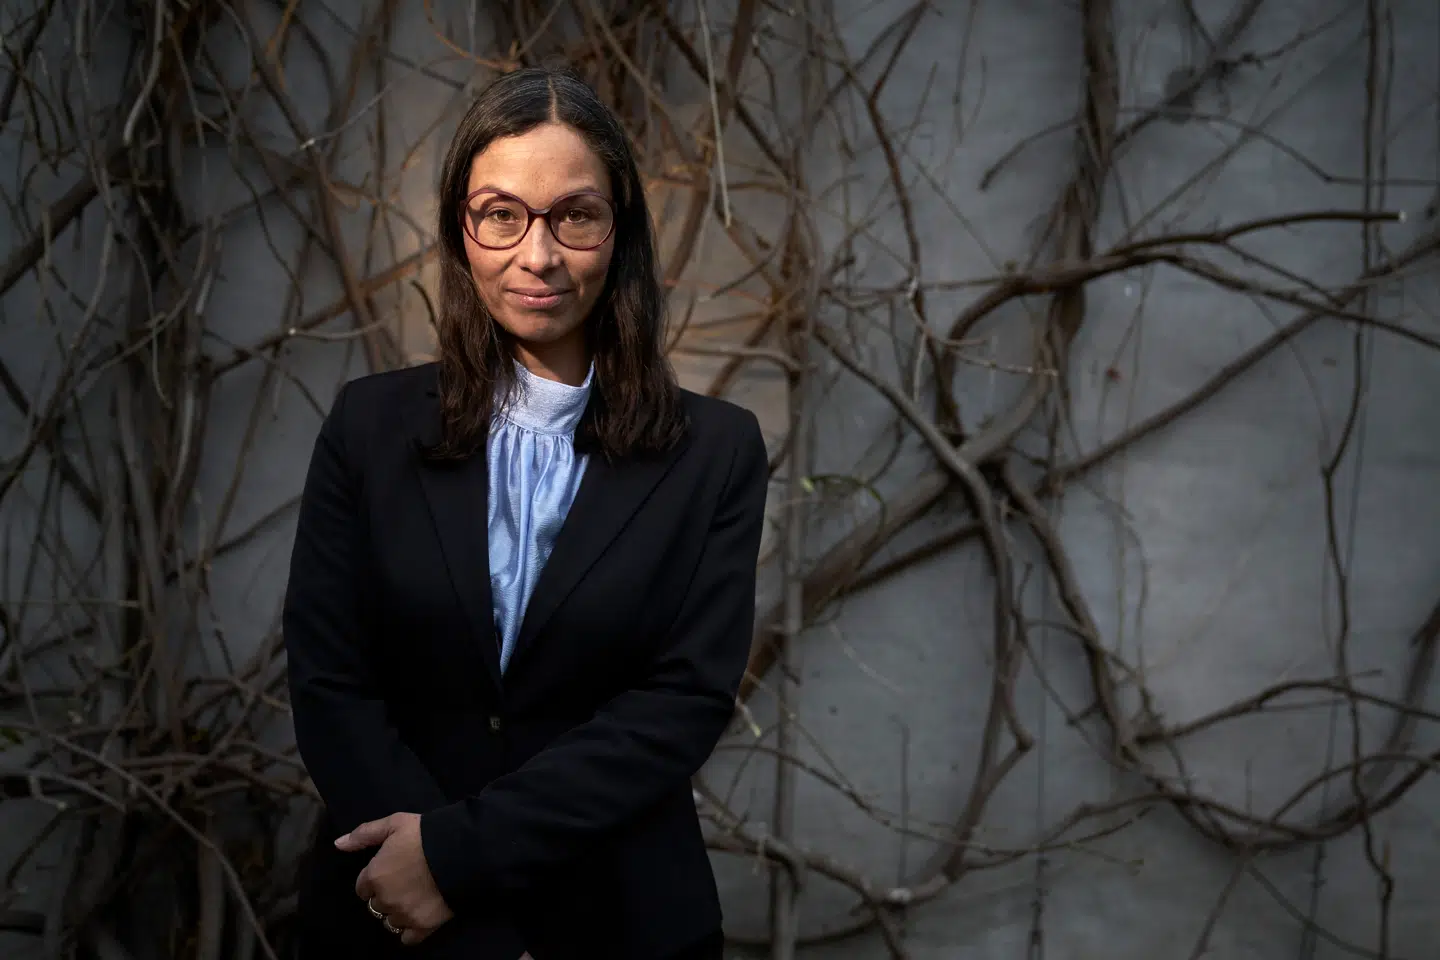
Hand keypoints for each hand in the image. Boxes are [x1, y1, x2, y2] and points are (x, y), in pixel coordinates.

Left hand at [336, 812, 453, 945]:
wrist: (460, 851)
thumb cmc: (424, 835)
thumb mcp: (394, 824)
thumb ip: (364, 834)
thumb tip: (338, 844)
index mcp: (374, 875)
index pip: (362, 888)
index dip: (374, 880)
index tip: (388, 873)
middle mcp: (384, 899)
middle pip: (376, 906)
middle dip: (385, 896)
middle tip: (403, 884)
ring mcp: (403, 915)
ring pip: (390, 922)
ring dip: (397, 913)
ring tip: (413, 900)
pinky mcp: (422, 926)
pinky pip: (407, 938)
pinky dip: (410, 931)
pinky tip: (417, 918)